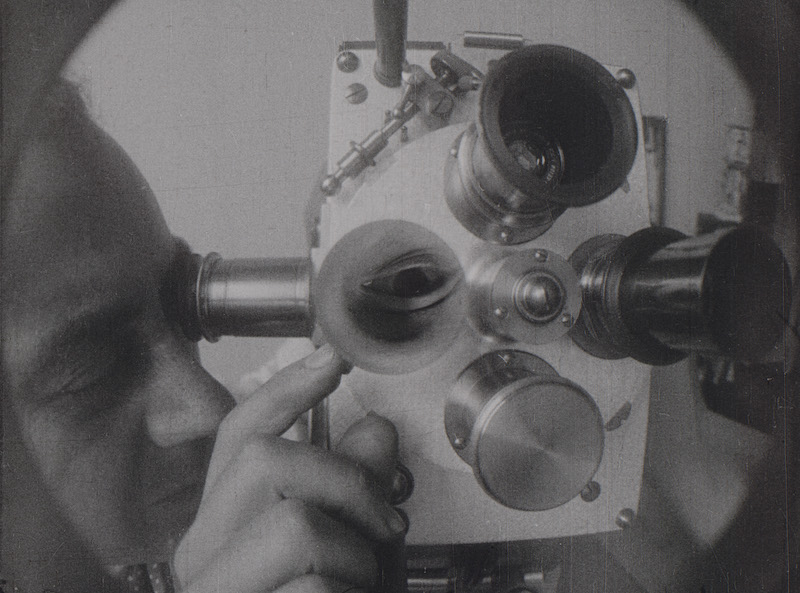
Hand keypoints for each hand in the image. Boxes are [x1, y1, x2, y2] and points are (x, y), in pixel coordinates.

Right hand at [174, 344, 405, 592]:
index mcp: (222, 522)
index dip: (286, 389)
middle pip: (265, 459)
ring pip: (296, 525)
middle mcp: (201, 551)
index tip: (332, 360)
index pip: (239, 434)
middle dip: (347, 482)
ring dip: (357, 557)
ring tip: (362, 584)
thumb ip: (354, 487)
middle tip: (386, 524)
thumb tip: (375, 428)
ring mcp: (211, 589)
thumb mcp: (349, 542)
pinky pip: (315, 589)